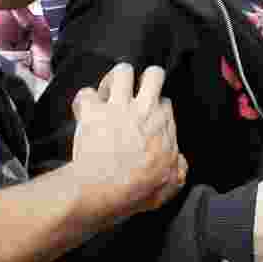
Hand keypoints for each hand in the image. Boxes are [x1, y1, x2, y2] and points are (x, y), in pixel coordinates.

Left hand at [69, 64, 187, 222]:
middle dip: (146, 78)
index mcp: (164, 124)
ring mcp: (118, 106)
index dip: (156, 109)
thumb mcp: (170, 184)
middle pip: (153, 75)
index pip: (166, 102)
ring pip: (122, 71)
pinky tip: (84, 110)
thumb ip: (178, 169)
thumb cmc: (137, 188)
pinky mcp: (93, 111)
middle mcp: (144, 108)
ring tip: (109, 92)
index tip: (148, 120)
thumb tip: (178, 162)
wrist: (105, 190)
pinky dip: (84, 101)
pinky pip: (86, 93)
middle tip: (135, 91)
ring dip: (114, 80)